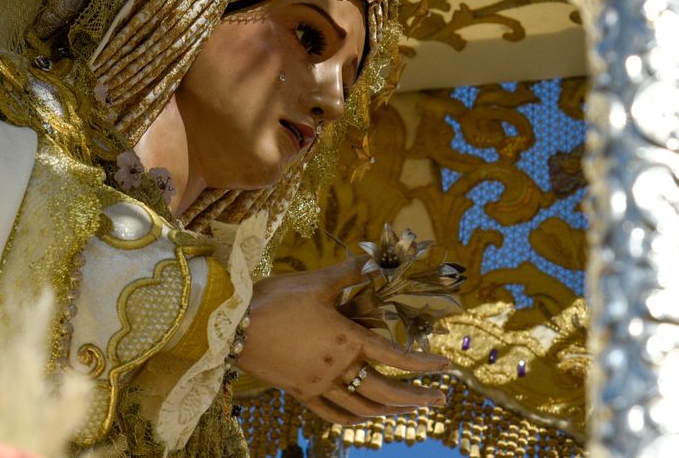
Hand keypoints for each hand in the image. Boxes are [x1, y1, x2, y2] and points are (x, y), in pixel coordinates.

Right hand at [237, 255, 450, 425]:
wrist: (231, 325)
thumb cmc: (276, 299)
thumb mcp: (317, 282)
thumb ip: (350, 274)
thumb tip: (375, 260)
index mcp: (347, 340)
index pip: (396, 356)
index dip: (425, 363)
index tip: (447, 367)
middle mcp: (338, 369)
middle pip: (386, 391)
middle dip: (417, 397)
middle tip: (441, 398)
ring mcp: (318, 385)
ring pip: (363, 408)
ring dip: (391, 410)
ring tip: (408, 408)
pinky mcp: (300, 392)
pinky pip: (333, 414)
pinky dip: (354, 418)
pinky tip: (364, 417)